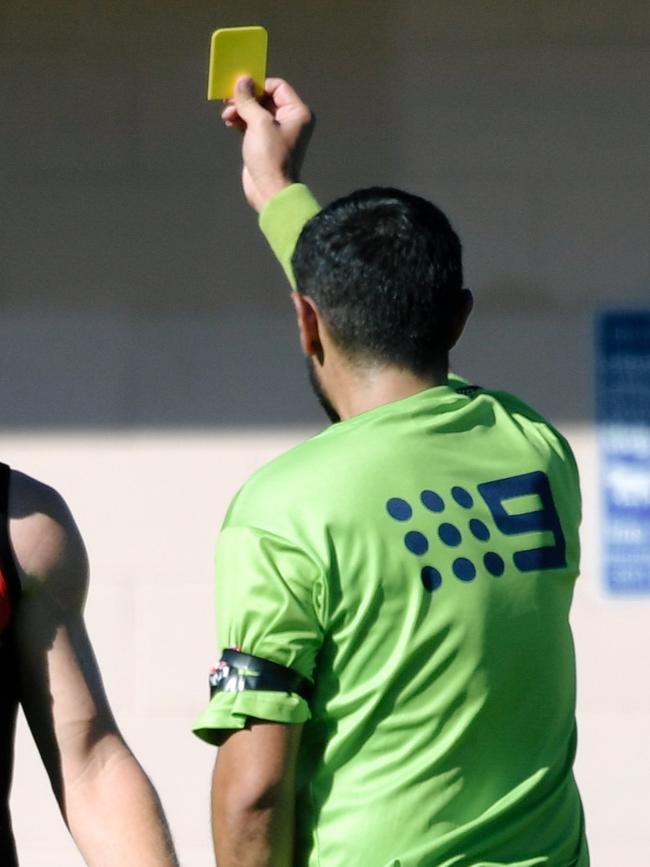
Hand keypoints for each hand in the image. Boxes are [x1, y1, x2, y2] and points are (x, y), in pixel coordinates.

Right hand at [221, 77, 313, 211]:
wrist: (269, 191)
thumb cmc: (270, 157)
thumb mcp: (259, 124)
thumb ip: (249, 100)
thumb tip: (242, 80)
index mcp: (297, 112)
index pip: (277, 87)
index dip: (258, 86)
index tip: (240, 89)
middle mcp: (290, 120)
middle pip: (265, 98)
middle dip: (246, 99)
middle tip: (228, 100)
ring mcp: (277, 132)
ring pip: (256, 111)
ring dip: (240, 109)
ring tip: (227, 115)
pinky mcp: (264, 142)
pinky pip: (251, 124)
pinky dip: (240, 120)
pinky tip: (228, 121)